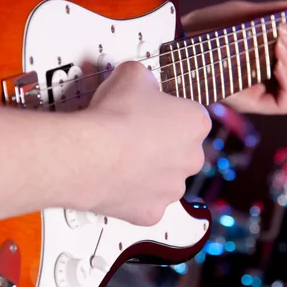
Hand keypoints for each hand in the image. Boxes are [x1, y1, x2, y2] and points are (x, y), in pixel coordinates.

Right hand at [79, 61, 211, 225]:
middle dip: (162, 144)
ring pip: (164, 178)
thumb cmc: (114, 116)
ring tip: (121, 157)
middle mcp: (192, 158)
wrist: (90, 154)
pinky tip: (116, 181)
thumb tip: (140, 80)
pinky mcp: (152, 212)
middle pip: (181, 150)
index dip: (168, 112)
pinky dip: (132, 195)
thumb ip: (145, 78)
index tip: (151, 112)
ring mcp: (173, 188)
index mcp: (196, 123)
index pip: (190, 115)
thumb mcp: (132, 74)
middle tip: (133, 135)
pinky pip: (145, 203)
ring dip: (148, 170)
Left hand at [182, 0, 286, 114]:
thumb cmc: (205, 29)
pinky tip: (278, 65)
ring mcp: (262, 92)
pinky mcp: (252, 104)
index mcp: (273, 59)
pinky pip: (284, 104)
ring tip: (281, 46)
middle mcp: (271, 79)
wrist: (179, 42)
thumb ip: (270, 13)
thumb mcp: (240, 15)